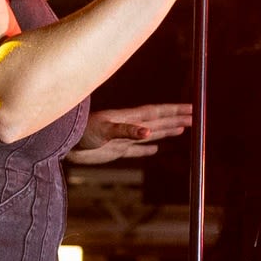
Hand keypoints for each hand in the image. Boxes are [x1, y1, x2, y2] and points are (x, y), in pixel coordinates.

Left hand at [64, 101, 191, 166]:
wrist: (65, 142)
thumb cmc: (83, 132)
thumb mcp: (106, 130)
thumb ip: (127, 131)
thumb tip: (149, 133)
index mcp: (130, 118)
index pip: (158, 113)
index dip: (175, 111)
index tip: (192, 109)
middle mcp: (130, 127)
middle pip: (159, 122)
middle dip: (176, 119)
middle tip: (195, 118)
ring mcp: (124, 138)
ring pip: (151, 133)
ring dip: (167, 131)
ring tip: (181, 129)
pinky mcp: (116, 150)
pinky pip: (137, 150)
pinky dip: (147, 149)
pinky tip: (155, 148)